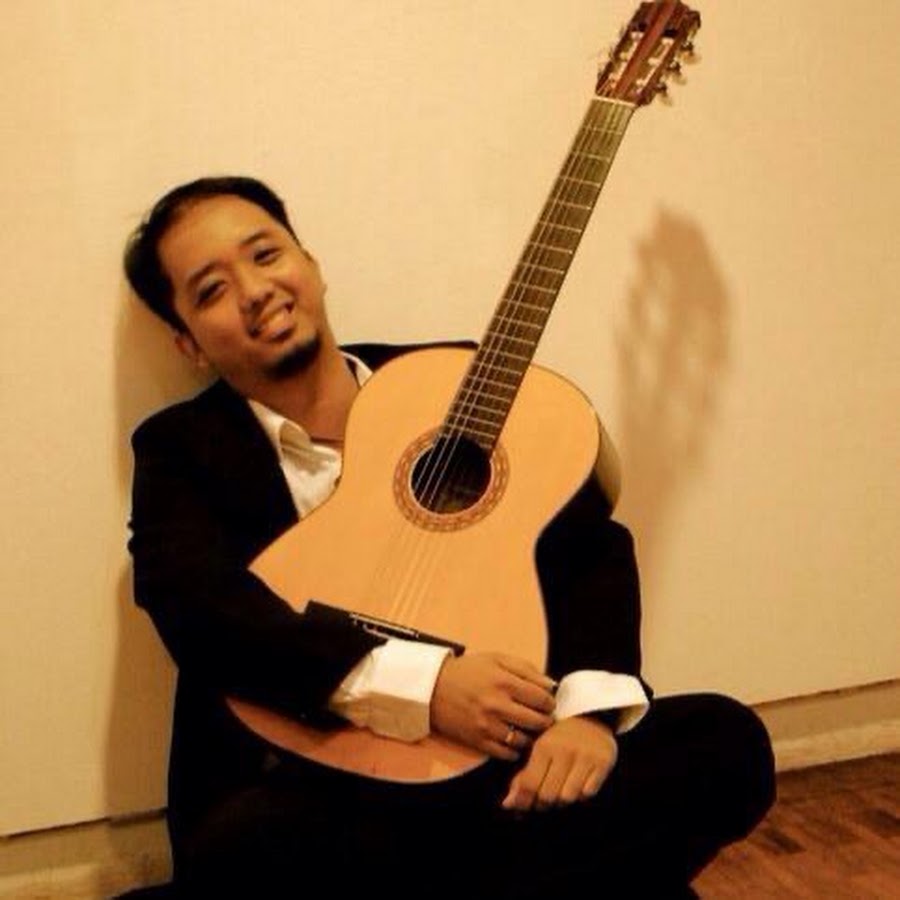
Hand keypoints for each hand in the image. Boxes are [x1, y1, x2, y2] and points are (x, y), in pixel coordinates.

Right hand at [430, 653, 555, 760]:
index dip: (550, 702)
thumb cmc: (468, 671)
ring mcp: (487, 726)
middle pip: (538, 721)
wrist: (432, 687)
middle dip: (545, 720)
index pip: (542, 699)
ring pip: (525, 740)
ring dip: (531, 736)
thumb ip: (526, 669)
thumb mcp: (496, 659)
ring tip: (527, 728)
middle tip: (542, 717)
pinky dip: (515, 749)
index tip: (546, 702)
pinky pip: (507, 754)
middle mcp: (497, 705)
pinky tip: (513, 738)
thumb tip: (552, 685)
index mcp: (504, 681)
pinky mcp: (478, 741)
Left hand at [502, 716, 617, 811]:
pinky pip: (588, 793)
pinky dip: (580, 795)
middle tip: (539, 800)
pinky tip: (576, 785)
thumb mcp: (538, 747)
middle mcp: (565, 751)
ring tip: (557, 791)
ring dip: (561, 800)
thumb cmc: (559, 735)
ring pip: (569, 798)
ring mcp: (586, 757)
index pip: (530, 784)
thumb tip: (509, 804)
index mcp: (545, 745)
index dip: (522, 801)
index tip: (517, 808)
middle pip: (549, 795)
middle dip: (541, 803)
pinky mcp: (604, 763)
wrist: (591, 714)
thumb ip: (523, 775)